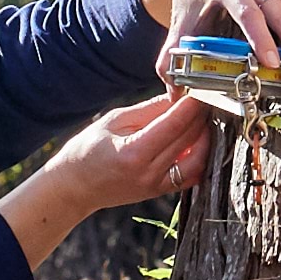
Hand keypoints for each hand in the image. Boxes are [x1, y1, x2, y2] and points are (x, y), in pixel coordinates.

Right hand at [0, 93, 213, 264]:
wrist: (75, 187)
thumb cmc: (87, 150)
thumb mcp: (114, 120)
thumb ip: (149, 110)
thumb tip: (178, 95)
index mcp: (133, 152)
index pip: (174, 124)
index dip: (192, 104)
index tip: (203, 88)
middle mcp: (148, 172)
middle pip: (189, 139)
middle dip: (200, 115)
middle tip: (205, 97)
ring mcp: (156, 186)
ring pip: (197, 159)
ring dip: (204, 137)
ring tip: (201, 118)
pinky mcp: (160, 191)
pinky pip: (191, 175)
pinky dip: (199, 157)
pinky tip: (195, 141)